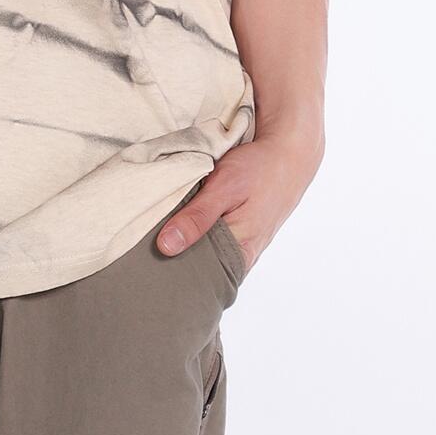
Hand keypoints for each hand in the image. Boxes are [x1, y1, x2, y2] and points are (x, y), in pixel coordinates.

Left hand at [153, 125, 323, 275]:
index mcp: (240, 251)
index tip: (147, 265)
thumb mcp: (224, 187)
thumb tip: (167, 247)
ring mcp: (244, 247)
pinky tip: (180, 227)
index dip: (172, 272)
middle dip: (175, 262)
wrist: (289, 155)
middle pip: (202, 270)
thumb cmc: (259, 169)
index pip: (200, 279)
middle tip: (146, 252)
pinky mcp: (241, 234)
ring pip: (207, 256)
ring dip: (186, 248)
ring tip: (158, 239)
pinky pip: (215, 244)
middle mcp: (243, 256)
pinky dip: (198, 237)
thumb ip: (197, 217)